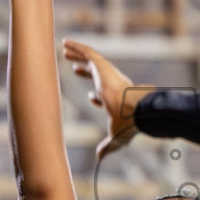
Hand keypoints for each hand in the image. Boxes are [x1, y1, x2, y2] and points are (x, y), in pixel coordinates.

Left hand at [64, 38, 142, 158]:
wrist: (134, 111)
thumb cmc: (127, 124)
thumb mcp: (115, 137)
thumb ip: (107, 145)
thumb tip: (100, 156)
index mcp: (116, 100)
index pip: (106, 97)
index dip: (97, 97)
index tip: (91, 96)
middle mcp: (112, 85)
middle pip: (97, 77)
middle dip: (87, 73)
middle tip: (76, 69)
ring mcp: (107, 74)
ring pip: (90, 61)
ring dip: (78, 56)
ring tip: (65, 51)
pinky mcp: (102, 66)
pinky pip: (87, 52)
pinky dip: (77, 47)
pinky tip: (65, 43)